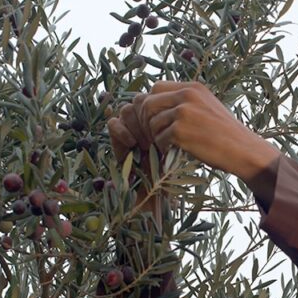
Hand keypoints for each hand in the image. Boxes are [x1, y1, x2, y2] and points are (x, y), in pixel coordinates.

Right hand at [106, 100, 165, 226]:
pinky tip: (132, 144)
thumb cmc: (170, 176)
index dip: (160, 111)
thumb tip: (183, 107)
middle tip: (156, 139)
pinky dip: (121, 130)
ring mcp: (129, 128)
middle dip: (149, 119)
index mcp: (160, 122)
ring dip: (137, 126)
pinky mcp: (115, 138)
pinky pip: (113, 123)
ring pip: (127, 110)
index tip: (168, 128)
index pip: (155, 101)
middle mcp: (144, 123)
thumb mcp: (177, 152)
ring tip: (146, 145)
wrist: (154, 196)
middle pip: (141, 103)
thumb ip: (176, 131)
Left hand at [135, 81, 278, 181]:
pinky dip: (164, 148)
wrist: (243, 149)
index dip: (151, 104)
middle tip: (154, 136)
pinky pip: (159, 139)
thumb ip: (186, 102)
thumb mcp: (207, 106)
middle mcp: (186, 96)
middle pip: (148, 103)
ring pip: (152, 123)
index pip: (156, 88)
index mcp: (193, 88)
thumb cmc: (225, 133)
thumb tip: (157, 104)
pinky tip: (175, 152)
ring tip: (169, 145)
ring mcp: (183, 113)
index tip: (156, 119)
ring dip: (156, 137)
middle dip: (147, 121)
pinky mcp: (180, 131)